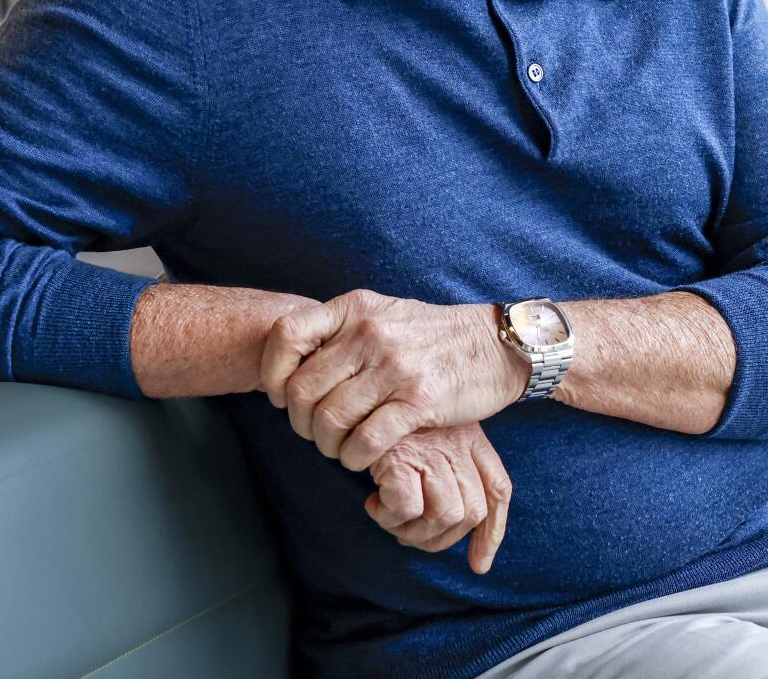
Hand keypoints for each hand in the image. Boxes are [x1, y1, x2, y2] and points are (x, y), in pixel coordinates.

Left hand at [259, 288, 526, 471]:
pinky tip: (362, 458)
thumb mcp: (382, 314)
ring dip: (327, 446)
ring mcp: (395, 367)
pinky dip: (354, 458)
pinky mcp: (419, 401)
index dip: (271, 373)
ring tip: (340, 448)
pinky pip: (366, 441)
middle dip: (301, 423)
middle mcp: (370, 334)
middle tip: (316, 432)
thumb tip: (289, 368)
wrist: (496, 345)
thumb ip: (339, 332)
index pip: (286, 336)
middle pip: (302, 391)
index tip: (280, 394)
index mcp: (355, 309)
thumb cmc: (432, 337)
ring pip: (329, 421)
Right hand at [364, 422, 512, 573]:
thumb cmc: (389, 435)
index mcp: (470, 438)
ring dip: (412, 531)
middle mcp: (458, 443)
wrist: (356, 404)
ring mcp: (432, 451)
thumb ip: (454, 490)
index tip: (478, 563)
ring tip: (389, 517)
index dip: (491, 534)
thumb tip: (480, 565)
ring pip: (445, 515)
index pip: (497, 489)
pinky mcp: (400, 457)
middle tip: (406, 530)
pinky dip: (388, 518)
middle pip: (472, 512)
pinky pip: (408, 509)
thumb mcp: (429, 452)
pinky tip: (374, 503)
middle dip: (438, 538)